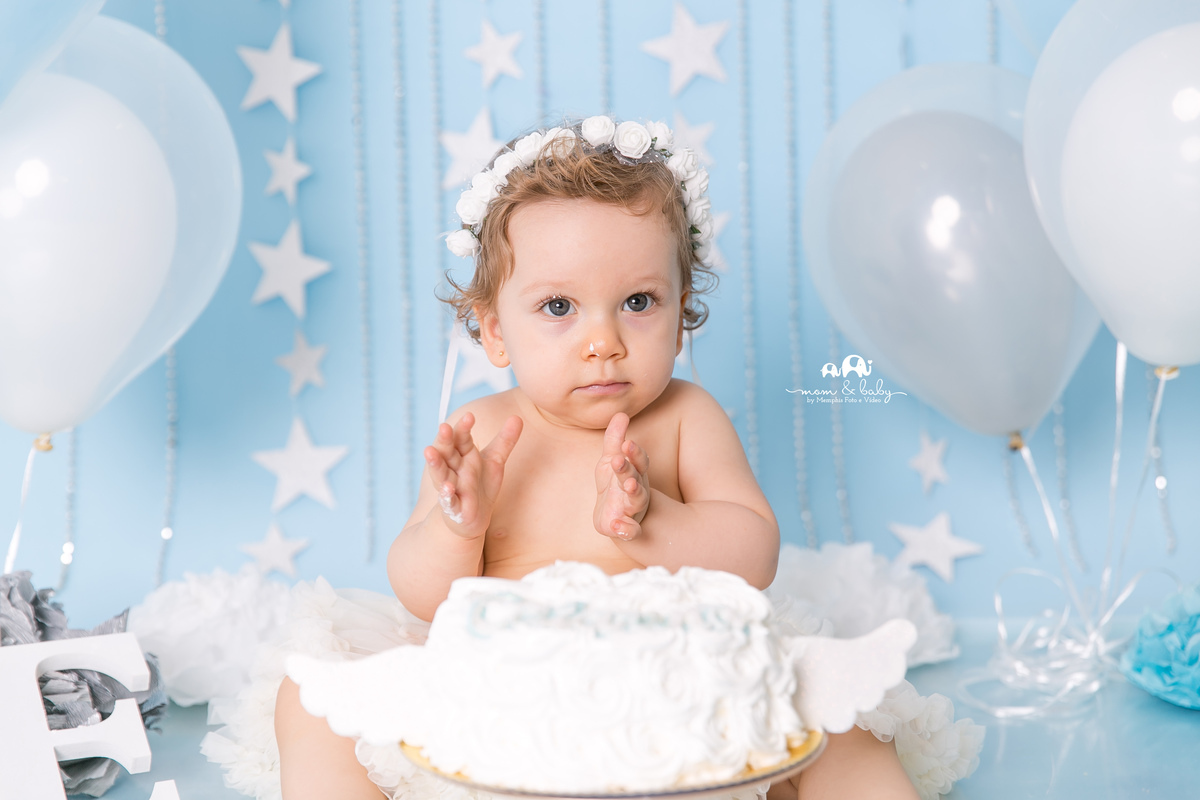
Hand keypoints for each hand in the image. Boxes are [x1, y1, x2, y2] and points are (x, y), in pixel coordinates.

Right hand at [424, 413, 522, 539]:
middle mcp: (454, 468)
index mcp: (463, 455)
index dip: (463, 428)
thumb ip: (505, 440)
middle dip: (444, 440)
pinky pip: (448, 500)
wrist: (473, 517)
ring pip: (440, 473)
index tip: (470, 416)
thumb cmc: (480, 485)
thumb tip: (518, 417)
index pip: (461, 438)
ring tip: (429, 451)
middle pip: (446, 452)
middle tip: (444, 427)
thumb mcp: (495, 461)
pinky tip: (447, 488)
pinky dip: (446, 494)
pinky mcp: (453, 507)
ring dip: (435, 463)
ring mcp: (451, 487)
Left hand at [593, 412, 649, 540]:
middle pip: (636, 477)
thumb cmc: (615, 484)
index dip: (633, 452)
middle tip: (619, 459)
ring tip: (628, 485)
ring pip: (637, 500)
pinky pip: (630, 531)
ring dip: (634, 492)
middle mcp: (637, 489)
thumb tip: (621, 413)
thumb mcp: (610, 461)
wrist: (617, 518)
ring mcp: (632, 509)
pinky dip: (626, 529)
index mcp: (635, 472)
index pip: (638, 459)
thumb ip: (614, 439)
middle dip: (628, 468)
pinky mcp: (625, 527)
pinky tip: (617, 525)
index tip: (625, 443)